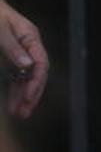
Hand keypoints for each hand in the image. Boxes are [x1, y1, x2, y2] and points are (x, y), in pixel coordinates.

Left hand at [0, 0, 47, 119]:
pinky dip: (13, 90)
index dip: (36, 82)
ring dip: (21, 96)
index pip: (41, 63)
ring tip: (18, 114)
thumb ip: (12, 47)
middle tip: (24, 112)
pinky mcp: (9, 58)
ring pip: (25, 78)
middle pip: (36, 74)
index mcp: (30, 37)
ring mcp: (19, 53)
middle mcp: (28, 47)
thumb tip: (28, 66)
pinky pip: (14, 77)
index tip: (28, 98)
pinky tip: (11, 103)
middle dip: (31, 94)